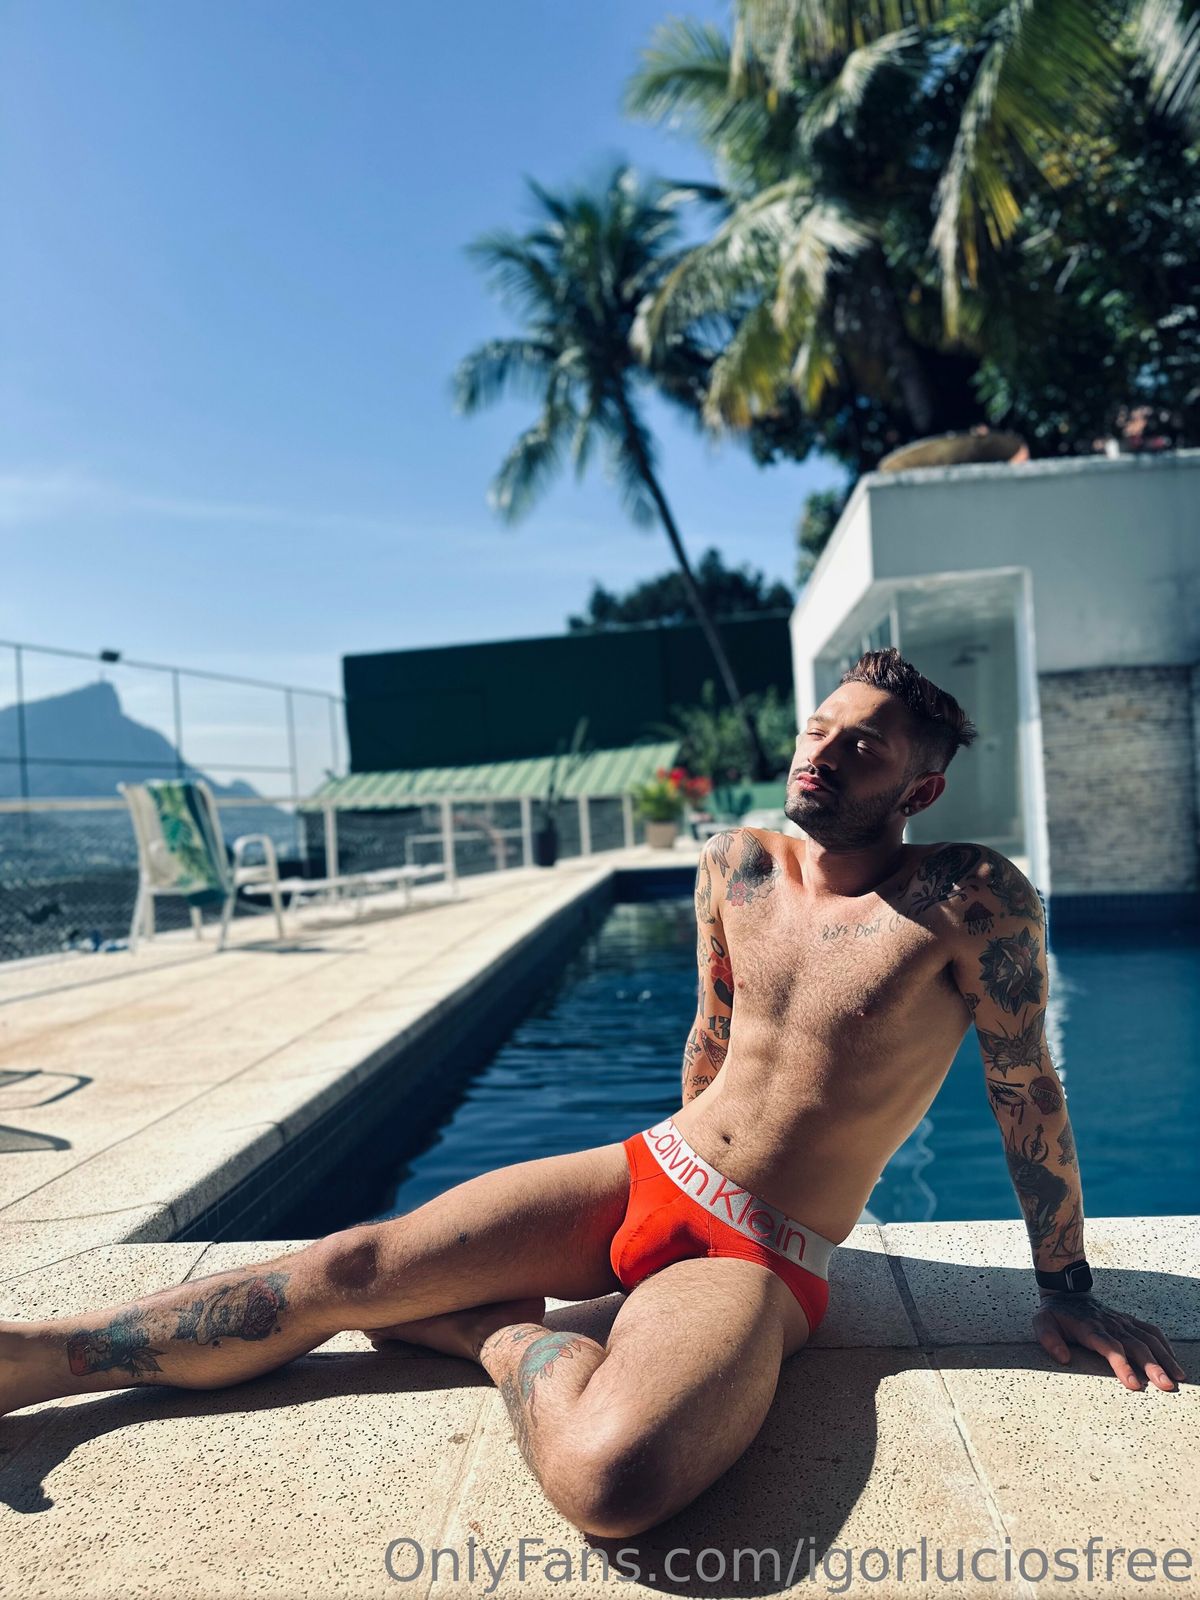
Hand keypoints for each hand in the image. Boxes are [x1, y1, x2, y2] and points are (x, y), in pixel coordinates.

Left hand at [1034, 1292, 1185, 1390]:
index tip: (1134, 1384)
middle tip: (1166, 1386)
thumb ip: (1048, 1339)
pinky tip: (1173, 1359)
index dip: (1122, 1365)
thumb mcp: (1041, 1323)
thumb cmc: (1055, 1314)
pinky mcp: (1129, 1321)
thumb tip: (1063, 1358)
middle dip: (1152, 1367)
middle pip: (1135, 1346)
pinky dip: (1164, 1344)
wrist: (1066, 1291)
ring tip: (1177, 1378)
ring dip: (1164, 1358)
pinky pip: (1150, 1330)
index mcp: (1090, 1328)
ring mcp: (1122, 1322)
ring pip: (1147, 1339)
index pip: (1110, 1348)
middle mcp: (1110, 1325)